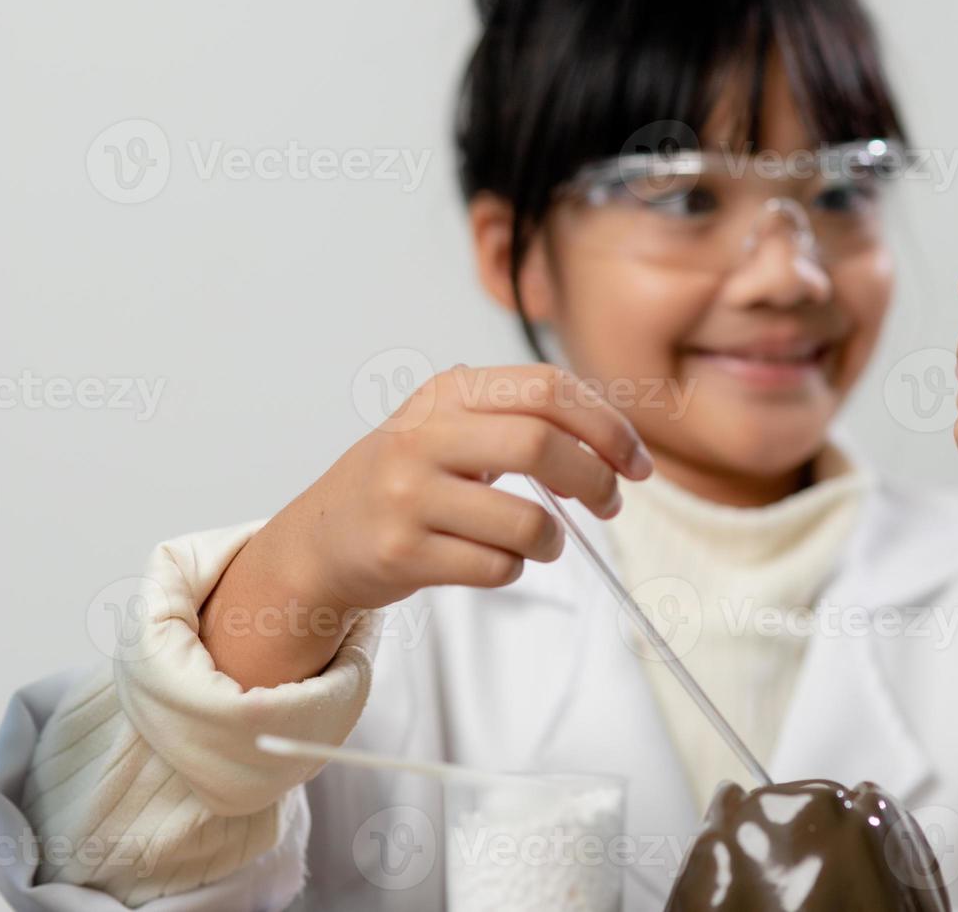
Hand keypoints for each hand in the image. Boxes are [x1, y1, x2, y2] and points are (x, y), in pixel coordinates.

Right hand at [201, 363, 651, 687]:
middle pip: (541, 444)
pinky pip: (495, 567)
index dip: (607, 425)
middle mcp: (423, 436)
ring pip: (525, 521)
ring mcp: (408, 495)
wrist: (321, 539)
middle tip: (610, 502)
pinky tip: (496, 559)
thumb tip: (618, 446)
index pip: (547, 388)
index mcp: (447, 393)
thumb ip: (524, 419)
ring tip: (544, 542)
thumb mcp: (452, 426)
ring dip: (554, 539)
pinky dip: (514, 568)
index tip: (636, 461)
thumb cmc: (410, 480)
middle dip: (595, 478)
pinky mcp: (401, 552)